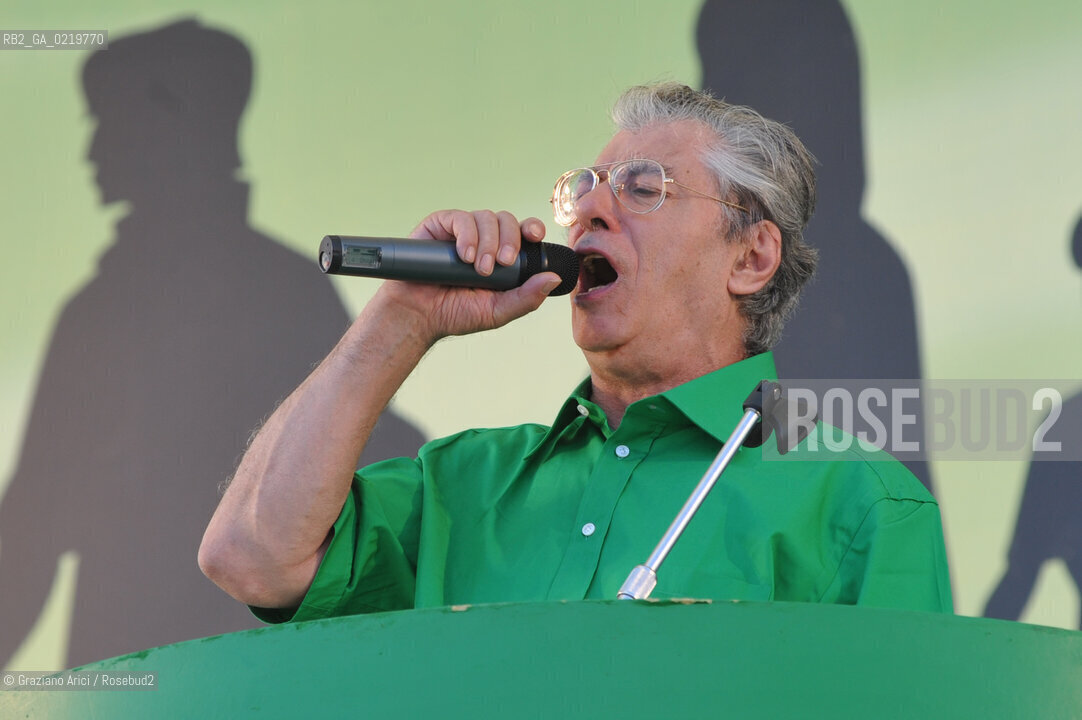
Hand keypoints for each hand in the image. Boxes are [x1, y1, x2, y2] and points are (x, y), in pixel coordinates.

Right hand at [375, 209, 563, 342]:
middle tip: (500, 264)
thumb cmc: (455, 314)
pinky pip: (460, 218)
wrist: (418, 316)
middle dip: (509, 240)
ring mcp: (462, 231)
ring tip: (477, 268)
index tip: (534, 237)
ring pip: (486, 217)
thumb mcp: (498, 311)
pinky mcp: (440, 226)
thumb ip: (527, 297)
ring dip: (487, 241)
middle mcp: (484, 238)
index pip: (523, 232)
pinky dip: (467, 234)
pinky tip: (465, 255)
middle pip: (507, 220)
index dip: (532, 228)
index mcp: (501, 255)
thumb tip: (554, 278)